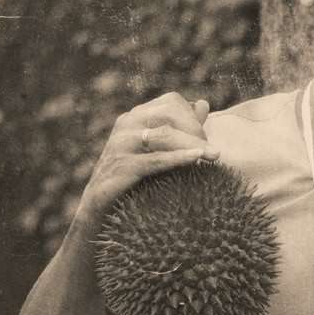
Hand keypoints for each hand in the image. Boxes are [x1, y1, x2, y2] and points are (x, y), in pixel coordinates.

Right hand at [75, 93, 217, 224]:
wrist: (98, 212)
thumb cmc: (134, 180)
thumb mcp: (158, 151)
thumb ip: (182, 128)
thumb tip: (204, 104)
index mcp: (135, 117)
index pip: (172, 102)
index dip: (193, 118)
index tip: (206, 141)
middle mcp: (126, 125)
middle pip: (170, 114)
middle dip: (196, 131)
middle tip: (213, 153)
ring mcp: (120, 145)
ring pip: (164, 135)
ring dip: (193, 143)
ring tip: (215, 155)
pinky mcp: (120, 168)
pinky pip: (154, 159)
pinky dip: (177, 158)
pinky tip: (196, 159)